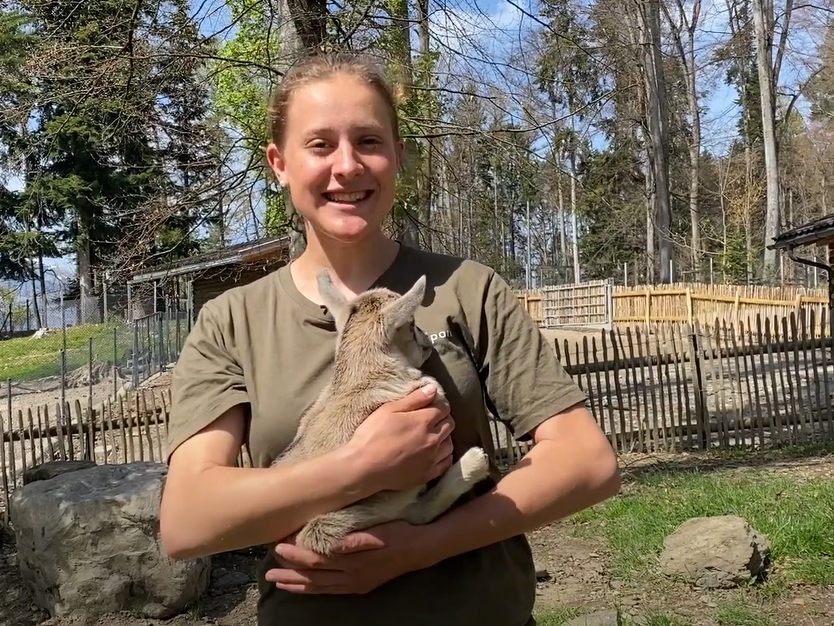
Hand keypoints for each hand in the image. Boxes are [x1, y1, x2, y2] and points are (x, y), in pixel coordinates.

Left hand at [265, 521, 433, 594]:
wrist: (420, 549)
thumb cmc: (399, 533)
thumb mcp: (379, 531)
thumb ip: (356, 539)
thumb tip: (333, 544)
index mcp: (353, 561)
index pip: (317, 559)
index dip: (296, 554)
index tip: (278, 546)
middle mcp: (351, 576)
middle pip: (313, 576)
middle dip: (290, 573)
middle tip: (268, 572)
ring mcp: (355, 583)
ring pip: (319, 587)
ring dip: (298, 584)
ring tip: (279, 582)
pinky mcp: (359, 586)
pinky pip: (330, 591)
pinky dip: (314, 590)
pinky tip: (305, 587)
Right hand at [348, 384, 453, 492]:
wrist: (363, 467)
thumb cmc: (372, 435)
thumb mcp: (389, 410)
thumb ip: (414, 399)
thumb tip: (433, 389)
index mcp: (424, 421)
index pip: (443, 408)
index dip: (438, 404)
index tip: (430, 405)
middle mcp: (433, 439)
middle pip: (449, 424)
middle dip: (442, 419)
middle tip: (430, 420)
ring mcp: (432, 458)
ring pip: (450, 444)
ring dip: (444, 437)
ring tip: (432, 436)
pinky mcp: (427, 474)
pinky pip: (446, 463)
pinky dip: (444, 456)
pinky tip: (436, 453)